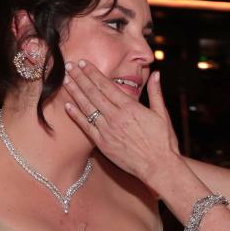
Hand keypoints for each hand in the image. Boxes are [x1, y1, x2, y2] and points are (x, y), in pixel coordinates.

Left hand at [63, 62, 178, 184]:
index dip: (93, 73)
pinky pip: (86, 127)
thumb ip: (156, 93)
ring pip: (87, 107)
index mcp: (130, 108)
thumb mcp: (163, 114)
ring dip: (75, 92)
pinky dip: (76, 115)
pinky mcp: (103, 144)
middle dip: (80, 78)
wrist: (159, 167)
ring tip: (65, 80)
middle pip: (93, 93)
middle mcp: (116, 117)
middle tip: (69, 66)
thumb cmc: (163, 142)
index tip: (83, 63)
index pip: (106, 85)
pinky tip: (68, 106)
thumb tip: (157, 74)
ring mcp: (107, 131)